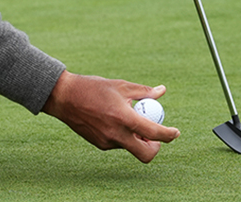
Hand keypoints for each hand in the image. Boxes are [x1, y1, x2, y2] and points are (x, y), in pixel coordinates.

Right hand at [41, 71, 180, 162]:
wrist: (65, 98)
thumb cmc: (94, 88)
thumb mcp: (121, 86)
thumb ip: (144, 91)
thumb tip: (161, 91)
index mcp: (124, 118)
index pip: (154, 133)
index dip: (168, 135)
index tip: (175, 133)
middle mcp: (116, 134)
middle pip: (145, 154)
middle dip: (155, 148)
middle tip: (155, 136)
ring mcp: (107, 142)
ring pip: (130, 146)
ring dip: (136, 137)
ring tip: (127, 117)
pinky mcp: (100, 144)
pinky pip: (118, 143)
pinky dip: (122, 135)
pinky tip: (113, 119)